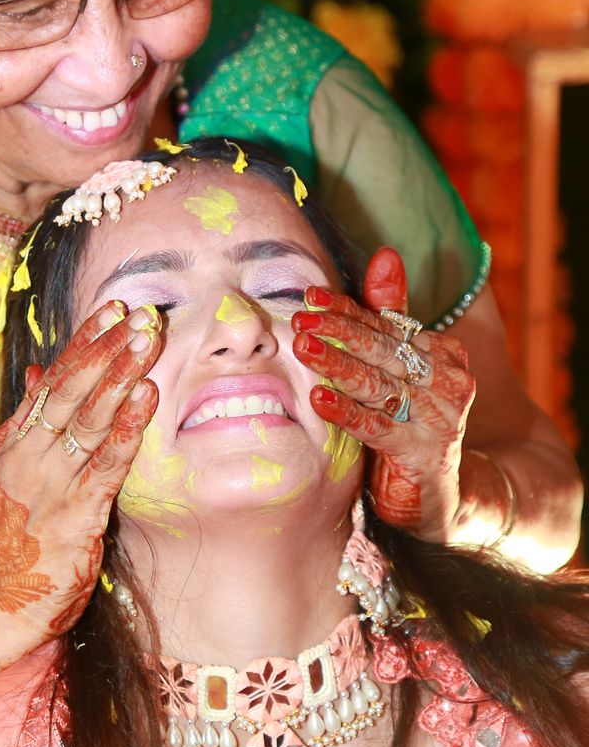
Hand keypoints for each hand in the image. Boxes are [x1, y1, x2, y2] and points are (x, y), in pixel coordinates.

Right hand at [0, 301, 160, 656]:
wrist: (0, 600)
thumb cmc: (13, 535)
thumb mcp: (8, 472)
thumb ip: (27, 423)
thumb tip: (40, 372)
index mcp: (12, 441)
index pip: (51, 379)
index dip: (84, 341)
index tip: (113, 308)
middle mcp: (27, 455)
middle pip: (70, 389)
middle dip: (107, 348)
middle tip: (140, 314)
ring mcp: (49, 484)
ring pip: (88, 419)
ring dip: (121, 376)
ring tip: (148, 343)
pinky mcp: (74, 514)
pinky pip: (105, 464)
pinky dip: (126, 428)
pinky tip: (146, 400)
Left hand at [291, 247, 475, 542]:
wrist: (439, 492)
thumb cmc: (410, 421)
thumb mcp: (399, 369)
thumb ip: (389, 316)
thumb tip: (384, 254)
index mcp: (441, 351)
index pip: (386, 324)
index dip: (347, 308)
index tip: (310, 294)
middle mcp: (446, 379)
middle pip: (384, 348)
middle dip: (340, 330)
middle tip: (300, 317)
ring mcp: (438, 416)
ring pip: (379, 383)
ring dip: (338, 364)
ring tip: (302, 347)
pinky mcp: (423, 451)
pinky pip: (378, 426)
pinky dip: (347, 411)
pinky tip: (318, 399)